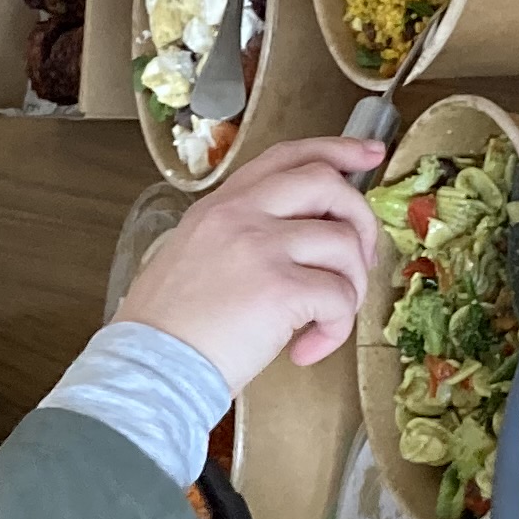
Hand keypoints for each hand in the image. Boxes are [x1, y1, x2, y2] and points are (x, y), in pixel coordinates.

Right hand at [119, 135, 385, 398]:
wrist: (148, 368)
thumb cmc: (170, 327)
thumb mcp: (196, 255)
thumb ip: (241, 235)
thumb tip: (305, 241)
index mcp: (222, 205)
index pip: (287, 156)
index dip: (337, 150)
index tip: (370, 155)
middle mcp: (241, 215)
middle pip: (328, 185)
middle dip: (361, 221)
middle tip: (360, 260)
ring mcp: (261, 248)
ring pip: (344, 244)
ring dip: (350, 288)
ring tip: (325, 320)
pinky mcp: (280, 289)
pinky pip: (339, 297)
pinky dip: (336, 329)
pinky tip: (305, 350)